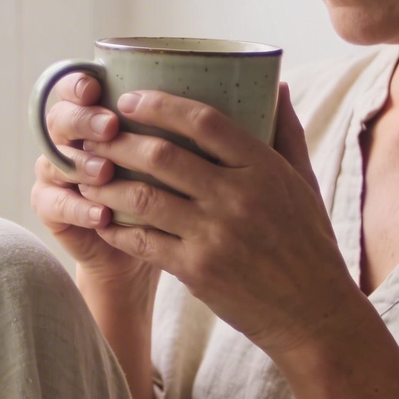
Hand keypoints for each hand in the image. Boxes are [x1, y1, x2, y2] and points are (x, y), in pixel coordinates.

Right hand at [29, 72, 153, 284]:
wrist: (134, 250)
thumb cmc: (160, 193)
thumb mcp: (170, 157)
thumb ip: (171, 127)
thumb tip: (200, 92)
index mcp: (90, 114)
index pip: (72, 86)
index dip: (78, 83)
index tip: (97, 87)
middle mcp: (66, 139)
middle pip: (59, 118)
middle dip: (84, 119)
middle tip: (111, 128)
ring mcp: (54, 173)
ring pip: (55, 159)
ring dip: (81, 164)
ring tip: (105, 172)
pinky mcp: (49, 208)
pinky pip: (55, 204)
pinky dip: (79, 208)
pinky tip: (101, 215)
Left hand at [79, 83, 356, 355]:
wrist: (313, 315)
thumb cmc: (309, 244)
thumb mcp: (305, 182)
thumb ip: (286, 132)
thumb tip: (275, 84)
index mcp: (264, 169)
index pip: (204, 121)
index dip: (160, 105)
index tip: (129, 99)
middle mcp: (238, 197)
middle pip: (163, 156)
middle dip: (119, 141)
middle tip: (92, 134)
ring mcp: (215, 235)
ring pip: (145, 197)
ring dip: (108, 183)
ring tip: (85, 173)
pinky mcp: (197, 270)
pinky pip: (143, 241)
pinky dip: (117, 227)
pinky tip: (101, 218)